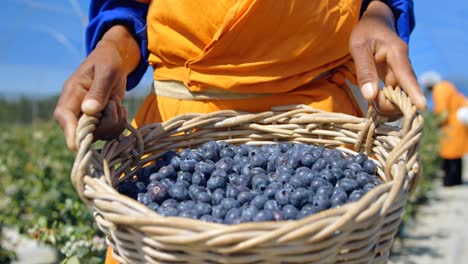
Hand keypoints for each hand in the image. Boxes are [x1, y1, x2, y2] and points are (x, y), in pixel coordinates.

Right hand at [54, 25, 140, 150]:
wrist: (114, 61)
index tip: (75, 146)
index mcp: (72, 93)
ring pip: (98, 135)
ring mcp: (88, 117)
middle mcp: (76, 108)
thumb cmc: (108, 62)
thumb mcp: (107, 71)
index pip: (64, 116)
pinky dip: (119, 124)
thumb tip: (90, 110)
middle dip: (104, 123)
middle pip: (83, 131)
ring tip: (117, 102)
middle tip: (114, 103)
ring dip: (114, 122)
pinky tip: (120, 108)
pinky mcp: (99, 122)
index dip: (69, 132)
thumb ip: (99, 90)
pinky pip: (109, 133)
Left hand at [349, 1, 425, 113]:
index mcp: (397, 54)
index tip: (422, 107)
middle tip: (372, 105)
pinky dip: (384, 99)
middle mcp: (403, 64)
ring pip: (399, 94)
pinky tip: (374, 101)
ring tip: (371, 103)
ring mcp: (400, 71)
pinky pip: (393, 93)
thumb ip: (364, 71)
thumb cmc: (366, 32)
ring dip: (386, 103)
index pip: (407, 76)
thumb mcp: (359, 48)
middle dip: (391, 104)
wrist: (375, 23)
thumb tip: (370, 96)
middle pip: (403, 90)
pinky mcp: (395, 76)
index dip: (413, 93)